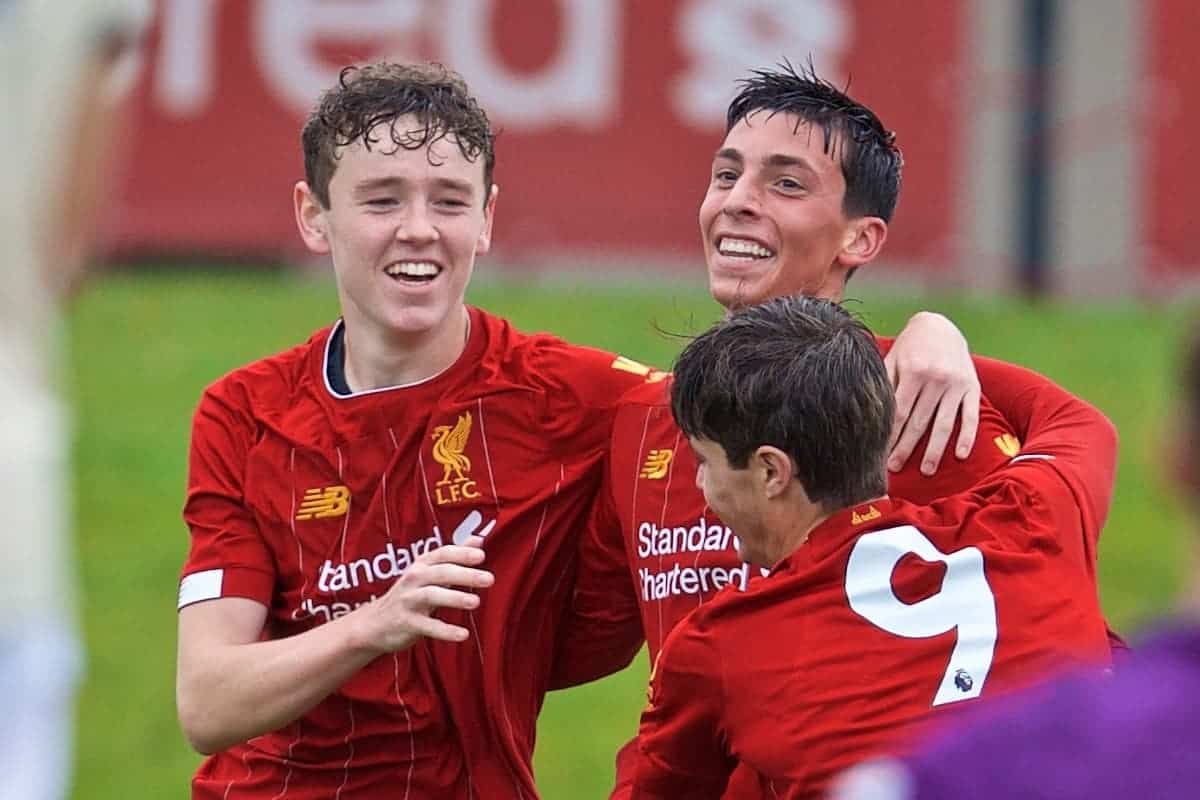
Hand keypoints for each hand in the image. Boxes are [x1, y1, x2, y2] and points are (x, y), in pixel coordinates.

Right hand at [354, 535, 493, 653]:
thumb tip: (478, 539)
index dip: (461, 553)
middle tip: (489, 579)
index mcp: (421, 565)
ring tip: (475, 602)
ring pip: (432, 596)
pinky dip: (445, 630)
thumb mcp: (429, 573)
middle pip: (441, 573)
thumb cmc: (409, 595)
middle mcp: (414, 579)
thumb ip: (454, 557)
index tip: (481, 556)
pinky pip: (428, 626)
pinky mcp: (406, 623)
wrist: (374, 624)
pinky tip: (463, 634)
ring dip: (454, 598)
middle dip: (465, 575)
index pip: (443, 554)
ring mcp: (408, 601)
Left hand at [884, 312, 980, 475]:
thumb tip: (871, 414)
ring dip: (935, 450)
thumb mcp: (893, 359)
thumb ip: (885, 383)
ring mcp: (956, 384)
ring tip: (927, 471)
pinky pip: (971, 416)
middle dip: (906, 448)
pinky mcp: (972, 386)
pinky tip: (960, 455)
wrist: (940, 325)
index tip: (880, 454)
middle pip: (918, 422)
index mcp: (913, 372)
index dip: (890, 436)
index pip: (899, 413)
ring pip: (944, 424)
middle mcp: (935, 379)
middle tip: (895, 468)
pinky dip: (967, 436)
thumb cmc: (909, 347)